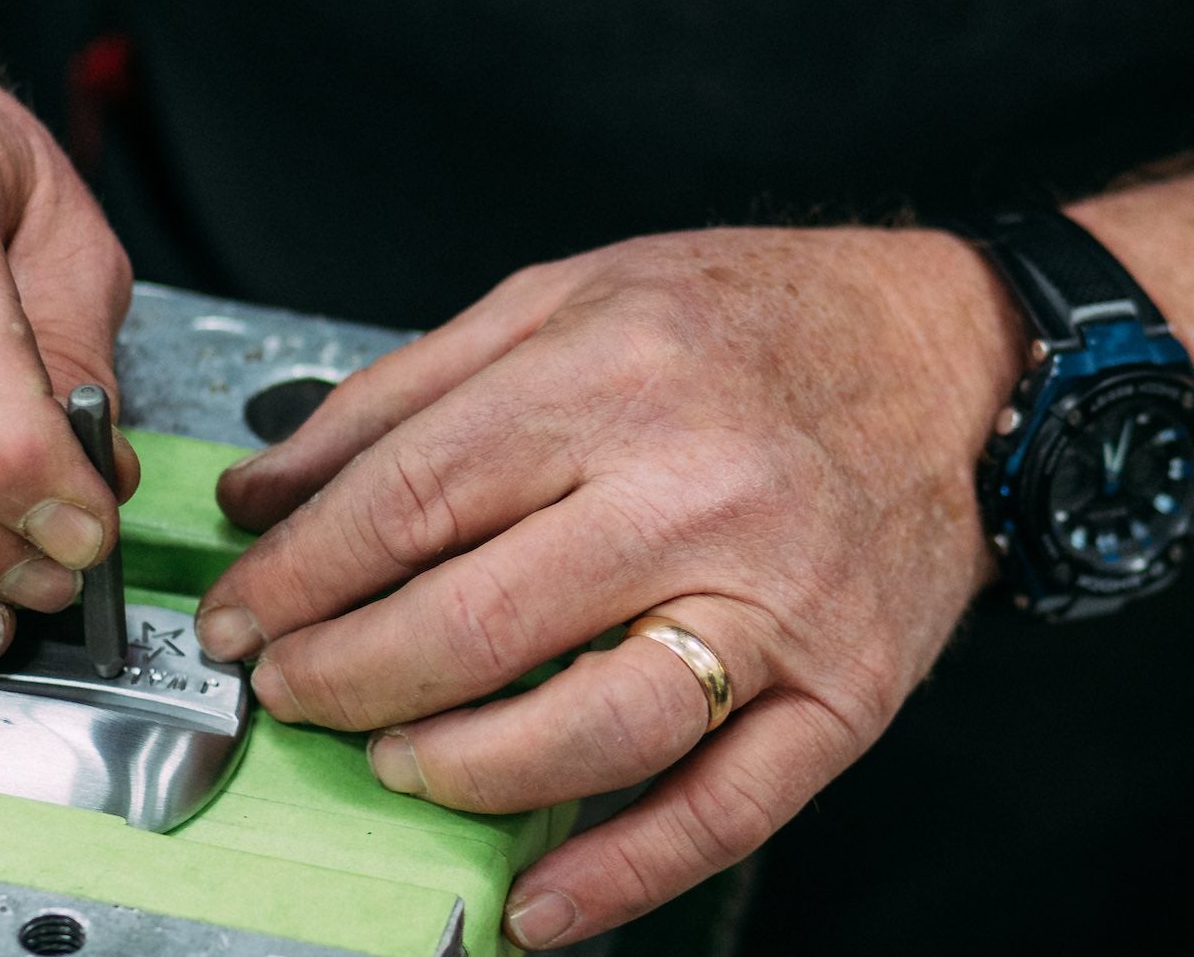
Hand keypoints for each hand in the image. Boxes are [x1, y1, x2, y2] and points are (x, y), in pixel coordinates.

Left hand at [194, 228, 1015, 946]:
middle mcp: (694, 488)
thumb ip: (405, 393)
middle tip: (291, 690)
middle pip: (476, 620)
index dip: (299, 575)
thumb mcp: (566, 297)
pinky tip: (534, 903)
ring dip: (459, 767)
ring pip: (590, 726)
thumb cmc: (756, 320)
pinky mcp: (843, 691)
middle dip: (345, 676)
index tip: (241, 614)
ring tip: (395, 762)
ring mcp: (776, 601)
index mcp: (614, 375)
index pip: (411, 498)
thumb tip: (264, 493)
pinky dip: (619, 875)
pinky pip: (722, 809)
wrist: (952, 358)